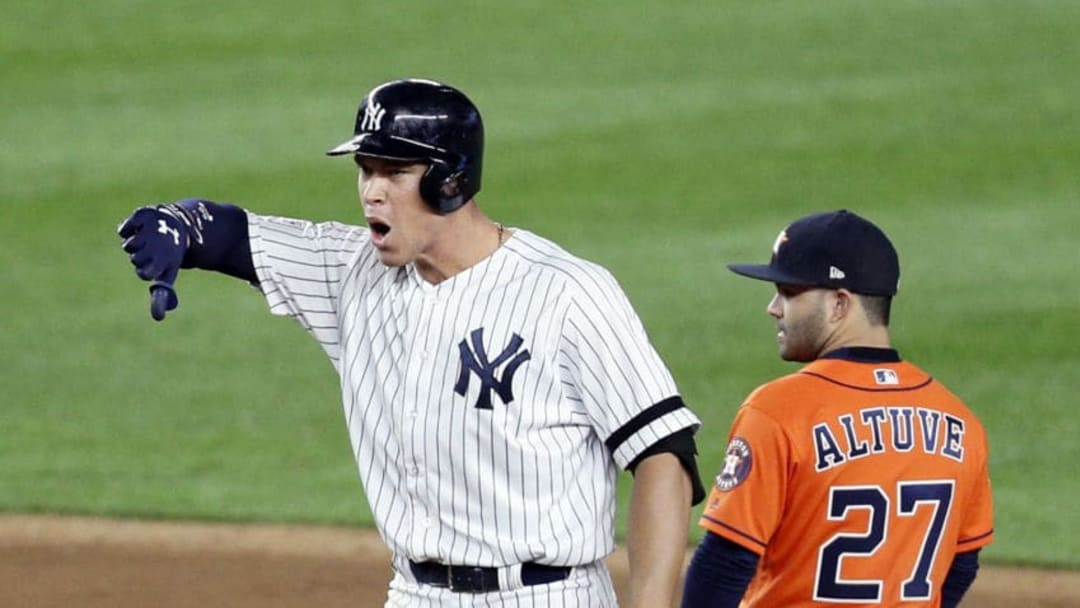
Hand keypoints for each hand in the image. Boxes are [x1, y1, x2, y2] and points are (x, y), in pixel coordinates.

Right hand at [118, 206, 189, 320]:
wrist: (179, 225)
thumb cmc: (170, 255)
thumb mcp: (168, 274)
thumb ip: (161, 296)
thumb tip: (158, 318)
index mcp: (165, 261)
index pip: (143, 273)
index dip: (143, 272)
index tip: (149, 268)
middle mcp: (159, 245)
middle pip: (134, 259)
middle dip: (138, 257)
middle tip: (151, 251)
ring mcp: (151, 228)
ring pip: (128, 245)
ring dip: (134, 244)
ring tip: (148, 241)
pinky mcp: (143, 214)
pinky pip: (124, 229)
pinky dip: (128, 230)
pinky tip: (141, 228)